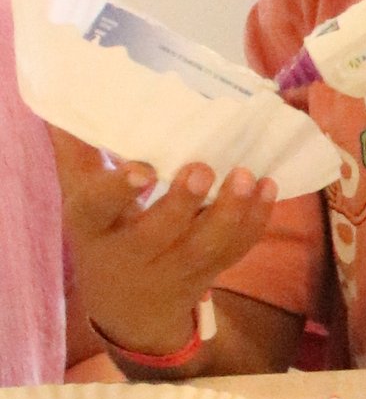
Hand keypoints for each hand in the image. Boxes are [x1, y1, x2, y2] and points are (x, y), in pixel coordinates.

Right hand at [55, 140, 279, 358]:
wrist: (129, 308)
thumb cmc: (104, 234)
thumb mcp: (81, 197)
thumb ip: (77, 149)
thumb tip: (64, 89)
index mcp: (93, 225)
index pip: (97, 209)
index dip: (118, 190)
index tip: (142, 168)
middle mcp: (132, 251)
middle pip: (158, 233)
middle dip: (183, 203)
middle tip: (203, 168)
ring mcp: (173, 267)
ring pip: (204, 246)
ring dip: (230, 212)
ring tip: (248, 176)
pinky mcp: (207, 272)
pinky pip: (234, 251)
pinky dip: (255, 222)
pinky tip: (268, 189)